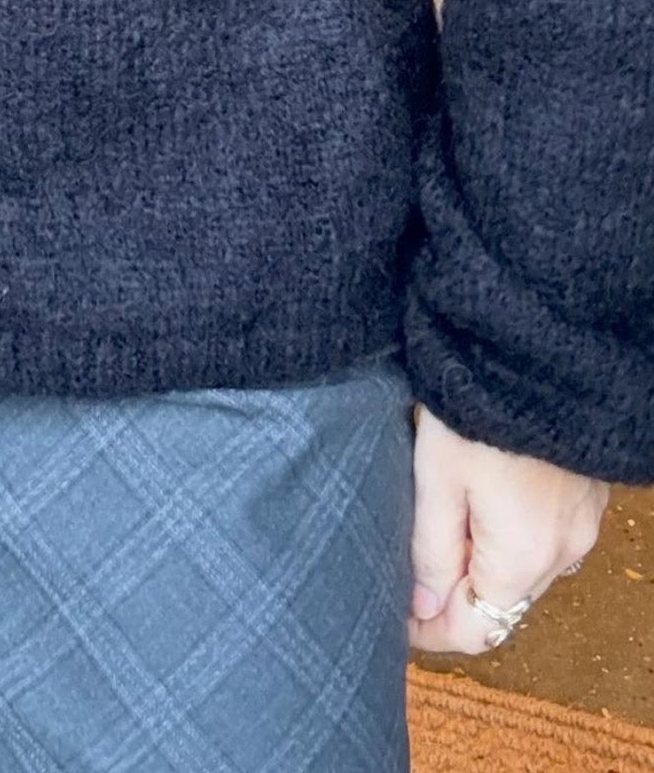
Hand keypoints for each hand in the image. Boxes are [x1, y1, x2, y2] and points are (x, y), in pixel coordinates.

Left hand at [407, 403, 609, 653]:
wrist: (531, 347)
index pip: (477, 632)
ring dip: (483, 563)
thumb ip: (429, 551)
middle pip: (503, 604)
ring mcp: (582, 524)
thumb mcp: (435, 478)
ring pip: (524, 572)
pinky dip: (511, 536)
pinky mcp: (587, 496)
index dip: (430, 632)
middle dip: (454, 596)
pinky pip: (545, 538)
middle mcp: (563, 552)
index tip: (393, 616)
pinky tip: (481, 499)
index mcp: (522, 558)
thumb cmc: (475, 406)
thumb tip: (425, 608)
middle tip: (407, 566)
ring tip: (440, 524)